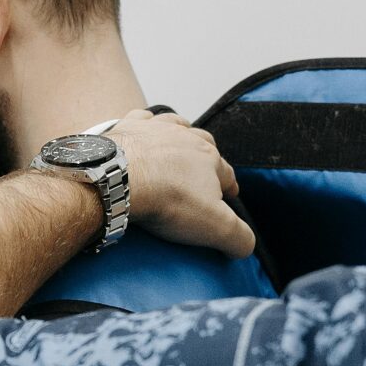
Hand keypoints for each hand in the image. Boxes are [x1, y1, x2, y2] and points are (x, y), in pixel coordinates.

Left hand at [106, 110, 254, 258]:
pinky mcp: (127, 128)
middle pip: (205, 145)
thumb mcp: (215, 228)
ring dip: (181, 136)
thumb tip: (246, 245)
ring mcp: (156, 129)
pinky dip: (145, 124)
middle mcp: (187, 137)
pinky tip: (144, 131)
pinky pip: (142, 119)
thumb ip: (239, 238)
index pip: (227, 175)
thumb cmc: (169, 200)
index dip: (229, 188)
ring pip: (176, 126)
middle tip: (204, 173)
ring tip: (178, 149)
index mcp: (210, 159)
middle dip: (208, 158)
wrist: (119, 179)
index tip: (229, 196)